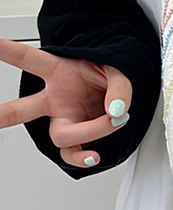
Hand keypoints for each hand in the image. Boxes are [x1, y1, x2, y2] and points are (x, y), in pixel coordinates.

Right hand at [0, 38, 131, 168]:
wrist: (123, 97)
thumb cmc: (110, 78)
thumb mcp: (119, 70)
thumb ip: (119, 88)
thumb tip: (116, 110)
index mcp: (58, 73)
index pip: (28, 60)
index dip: (6, 51)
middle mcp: (55, 99)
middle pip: (21, 110)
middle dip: (1, 116)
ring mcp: (64, 120)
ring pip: (60, 136)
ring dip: (91, 131)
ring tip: (114, 120)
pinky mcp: (76, 139)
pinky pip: (71, 154)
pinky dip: (83, 158)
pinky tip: (93, 155)